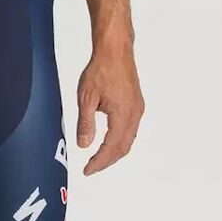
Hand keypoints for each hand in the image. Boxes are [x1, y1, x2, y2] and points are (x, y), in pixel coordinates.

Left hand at [75, 42, 143, 174]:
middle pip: (123, 147)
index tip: (88, 170)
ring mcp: (138, 109)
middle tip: (92, 168)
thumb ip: (85, 123)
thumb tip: (84, 144)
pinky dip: (120, 140)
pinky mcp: (137, 103)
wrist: (115, 50)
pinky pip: (131, 129)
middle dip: (107, 161)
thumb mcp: (86, 97)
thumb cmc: (101, 69)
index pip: (111, 147)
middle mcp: (134, 114)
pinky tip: (110, 141)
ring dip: (115, 152)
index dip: (99, 162)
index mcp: (122, 115)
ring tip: (99, 159)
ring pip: (129, 139)